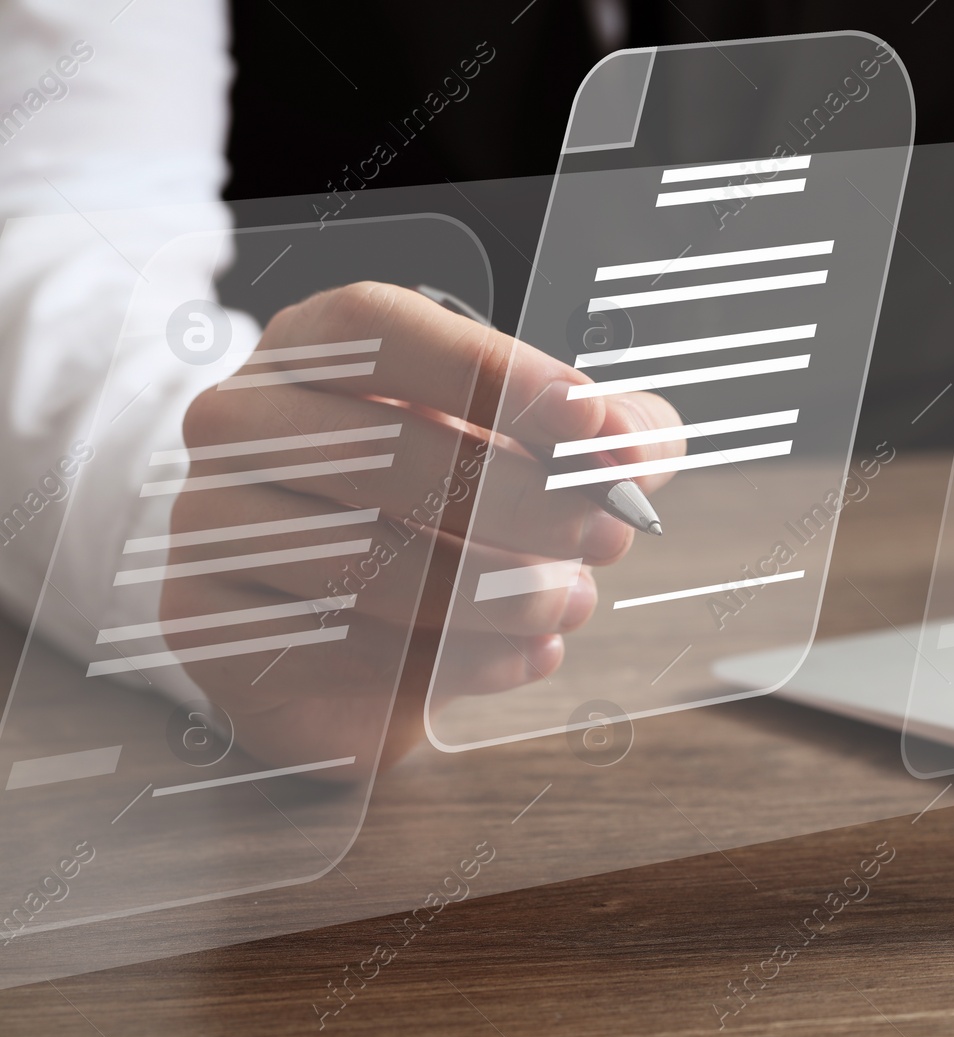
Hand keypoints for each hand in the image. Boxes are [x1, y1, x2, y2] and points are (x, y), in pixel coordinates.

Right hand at [161, 282, 682, 772]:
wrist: (345, 613)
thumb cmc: (449, 504)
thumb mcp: (538, 451)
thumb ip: (604, 436)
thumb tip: (631, 447)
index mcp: (315, 345)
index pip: (387, 333)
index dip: (494, 374)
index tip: (586, 424)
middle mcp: (241, 417)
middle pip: (383, 451)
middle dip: (521, 503)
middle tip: (604, 537)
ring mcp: (207, 517)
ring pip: (358, 560)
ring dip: (490, 595)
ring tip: (568, 606)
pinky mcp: (201, 620)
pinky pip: (328, 647)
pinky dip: (447, 665)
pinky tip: (519, 659)